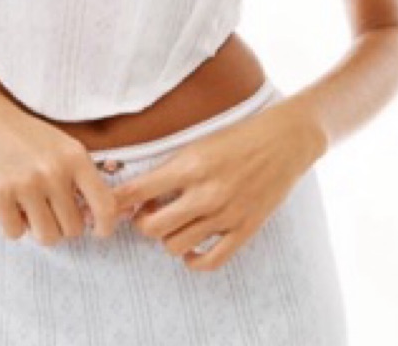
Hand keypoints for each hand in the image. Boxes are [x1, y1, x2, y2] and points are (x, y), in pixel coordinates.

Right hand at [0, 70, 121, 245]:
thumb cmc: (23, 132)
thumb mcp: (60, 144)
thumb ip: (79, 176)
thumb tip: (93, 218)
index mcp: (75, 156)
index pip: (104, 205)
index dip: (105, 226)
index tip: (98, 231)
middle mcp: (54, 171)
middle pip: (73, 229)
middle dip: (62, 224)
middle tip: (48, 208)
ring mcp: (26, 184)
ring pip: (47, 237)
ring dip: (38, 228)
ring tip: (29, 207)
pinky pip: (16, 234)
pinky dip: (13, 225)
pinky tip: (8, 203)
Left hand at [111, 98, 325, 270]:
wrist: (284, 140)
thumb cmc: (237, 136)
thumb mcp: (198, 143)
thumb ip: (170, 169)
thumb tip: (138, 193)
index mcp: (190, 166)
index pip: (138, 191)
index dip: (119, 202)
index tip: (114, 204)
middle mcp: (205, 193)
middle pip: (152, 227)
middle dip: (142, 223)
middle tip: (147, 214)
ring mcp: (226, 214)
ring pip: (176, 246)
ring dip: (167, 238)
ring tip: (173, 225)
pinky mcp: (244, 229)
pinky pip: (211, 261)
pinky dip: (194, 261)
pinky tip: (191, 249)